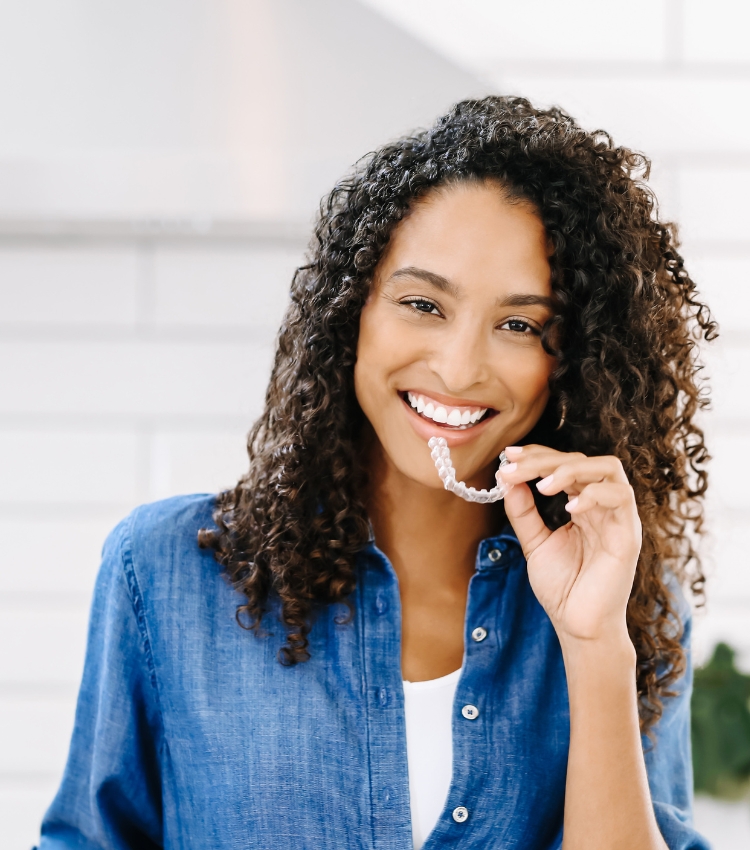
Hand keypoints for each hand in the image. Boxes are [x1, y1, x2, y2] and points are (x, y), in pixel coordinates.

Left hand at [498, 445, 641, 644]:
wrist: (578, 626)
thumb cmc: (563, 587)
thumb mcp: (535, 543)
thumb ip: (524, 512)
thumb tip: (507, 479)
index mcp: (584, 505)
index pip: (566, 464)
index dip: (538, 454)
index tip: (507, 456)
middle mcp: (603, 506)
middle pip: (582, 460)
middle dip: (545, 459)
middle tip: (513, 468)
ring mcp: (619, 519)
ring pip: (607, 469)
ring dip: (570, 470)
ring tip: (542, 486)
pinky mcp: (628, 536)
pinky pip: (621, 498)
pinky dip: (594, 495)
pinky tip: (569, 508)